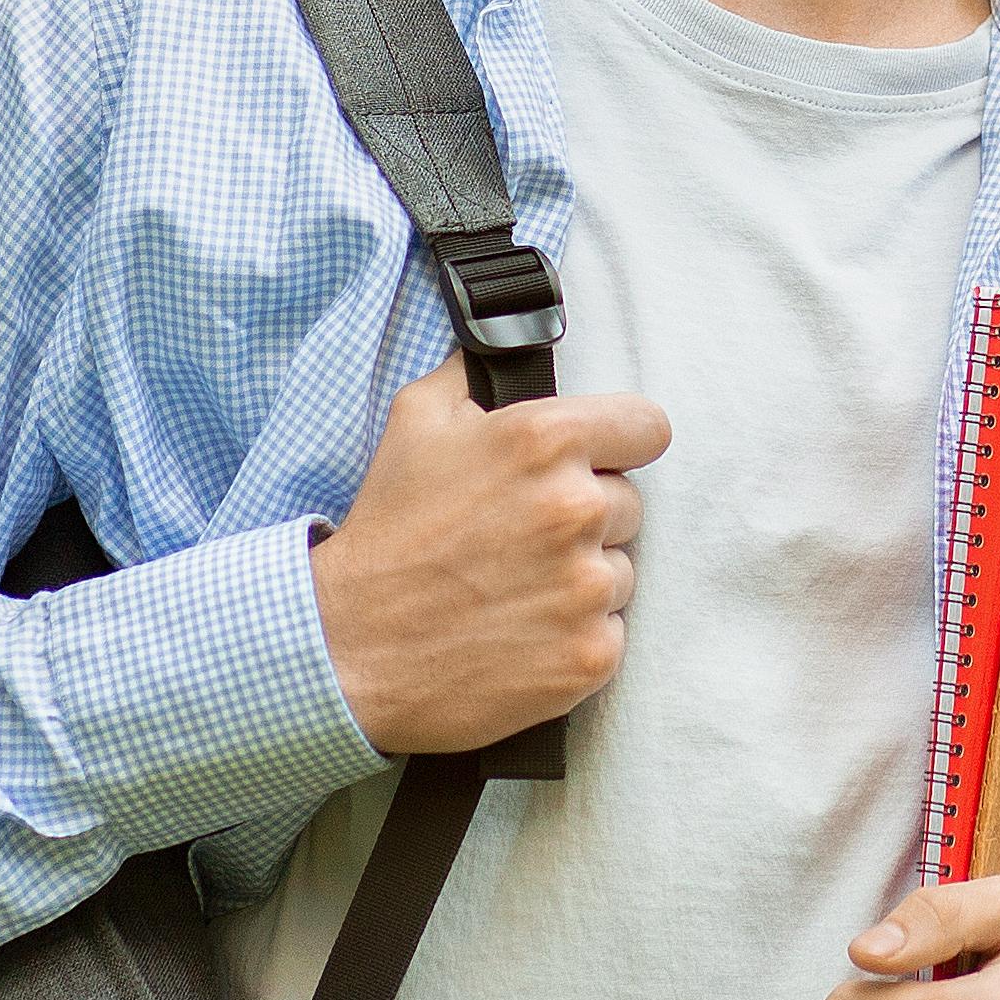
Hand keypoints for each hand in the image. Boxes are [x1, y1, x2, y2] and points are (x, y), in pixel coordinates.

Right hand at [308, 353, 669, 753]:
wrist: (351, 648)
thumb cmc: (388, 532)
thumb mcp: (416, 420)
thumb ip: (475, 373)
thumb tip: (505, 343)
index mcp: (543, 441)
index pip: (648, 427)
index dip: (622, 444)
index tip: (599, 462)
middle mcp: (576, 508)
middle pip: (629, 504)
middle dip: (587, 518)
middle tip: (524, 538)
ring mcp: (585, 588)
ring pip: (620, 571)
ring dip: (581, 579)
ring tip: (515, 589)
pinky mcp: (589, 655)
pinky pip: (611, 633)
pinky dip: (576, 636)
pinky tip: (523, 633)